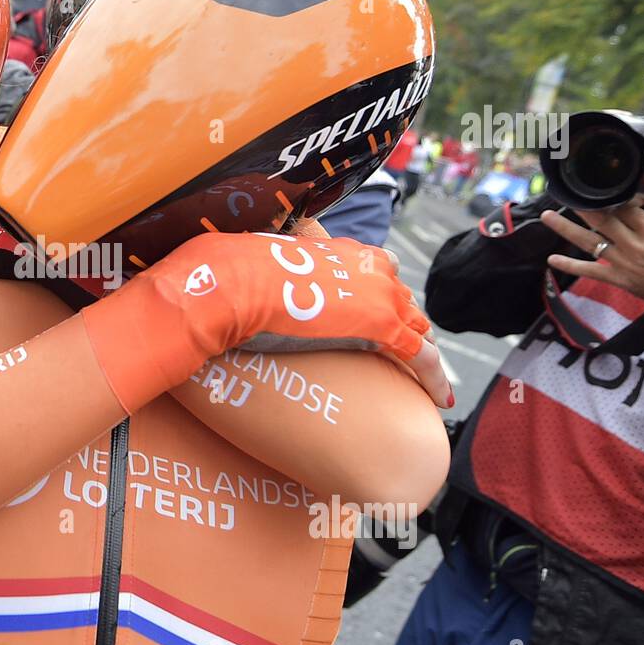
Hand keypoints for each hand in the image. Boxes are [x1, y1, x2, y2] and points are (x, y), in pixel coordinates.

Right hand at [101, 231, 452, 407]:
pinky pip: (416, 351)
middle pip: (398, 292)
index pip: (369, 268)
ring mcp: (372, 290)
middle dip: (404, 321)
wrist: (228, 284)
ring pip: (413, 321)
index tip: (376, 314)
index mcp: (328, 247)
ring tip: (425, 377)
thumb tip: (204, 285)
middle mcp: (358, 261)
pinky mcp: (378, 322)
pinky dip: (431, 374)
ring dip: (418, 348)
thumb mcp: (235, 269)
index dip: (377, 292)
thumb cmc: (221, 276)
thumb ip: (239, 276)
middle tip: (402, 352)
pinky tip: (438, 397)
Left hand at [541, 183, 643, 315]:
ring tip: (547, 216)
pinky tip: (552, 260)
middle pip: (601, 220)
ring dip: (566, 229)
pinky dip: (571, 266)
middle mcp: (634, 242)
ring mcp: (624, 261)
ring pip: (590, 242)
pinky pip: (591, 271)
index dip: (606, 196)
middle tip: (563, 194)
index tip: (591, 185)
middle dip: (580, 207)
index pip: (622, 206)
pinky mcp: (621, 279)